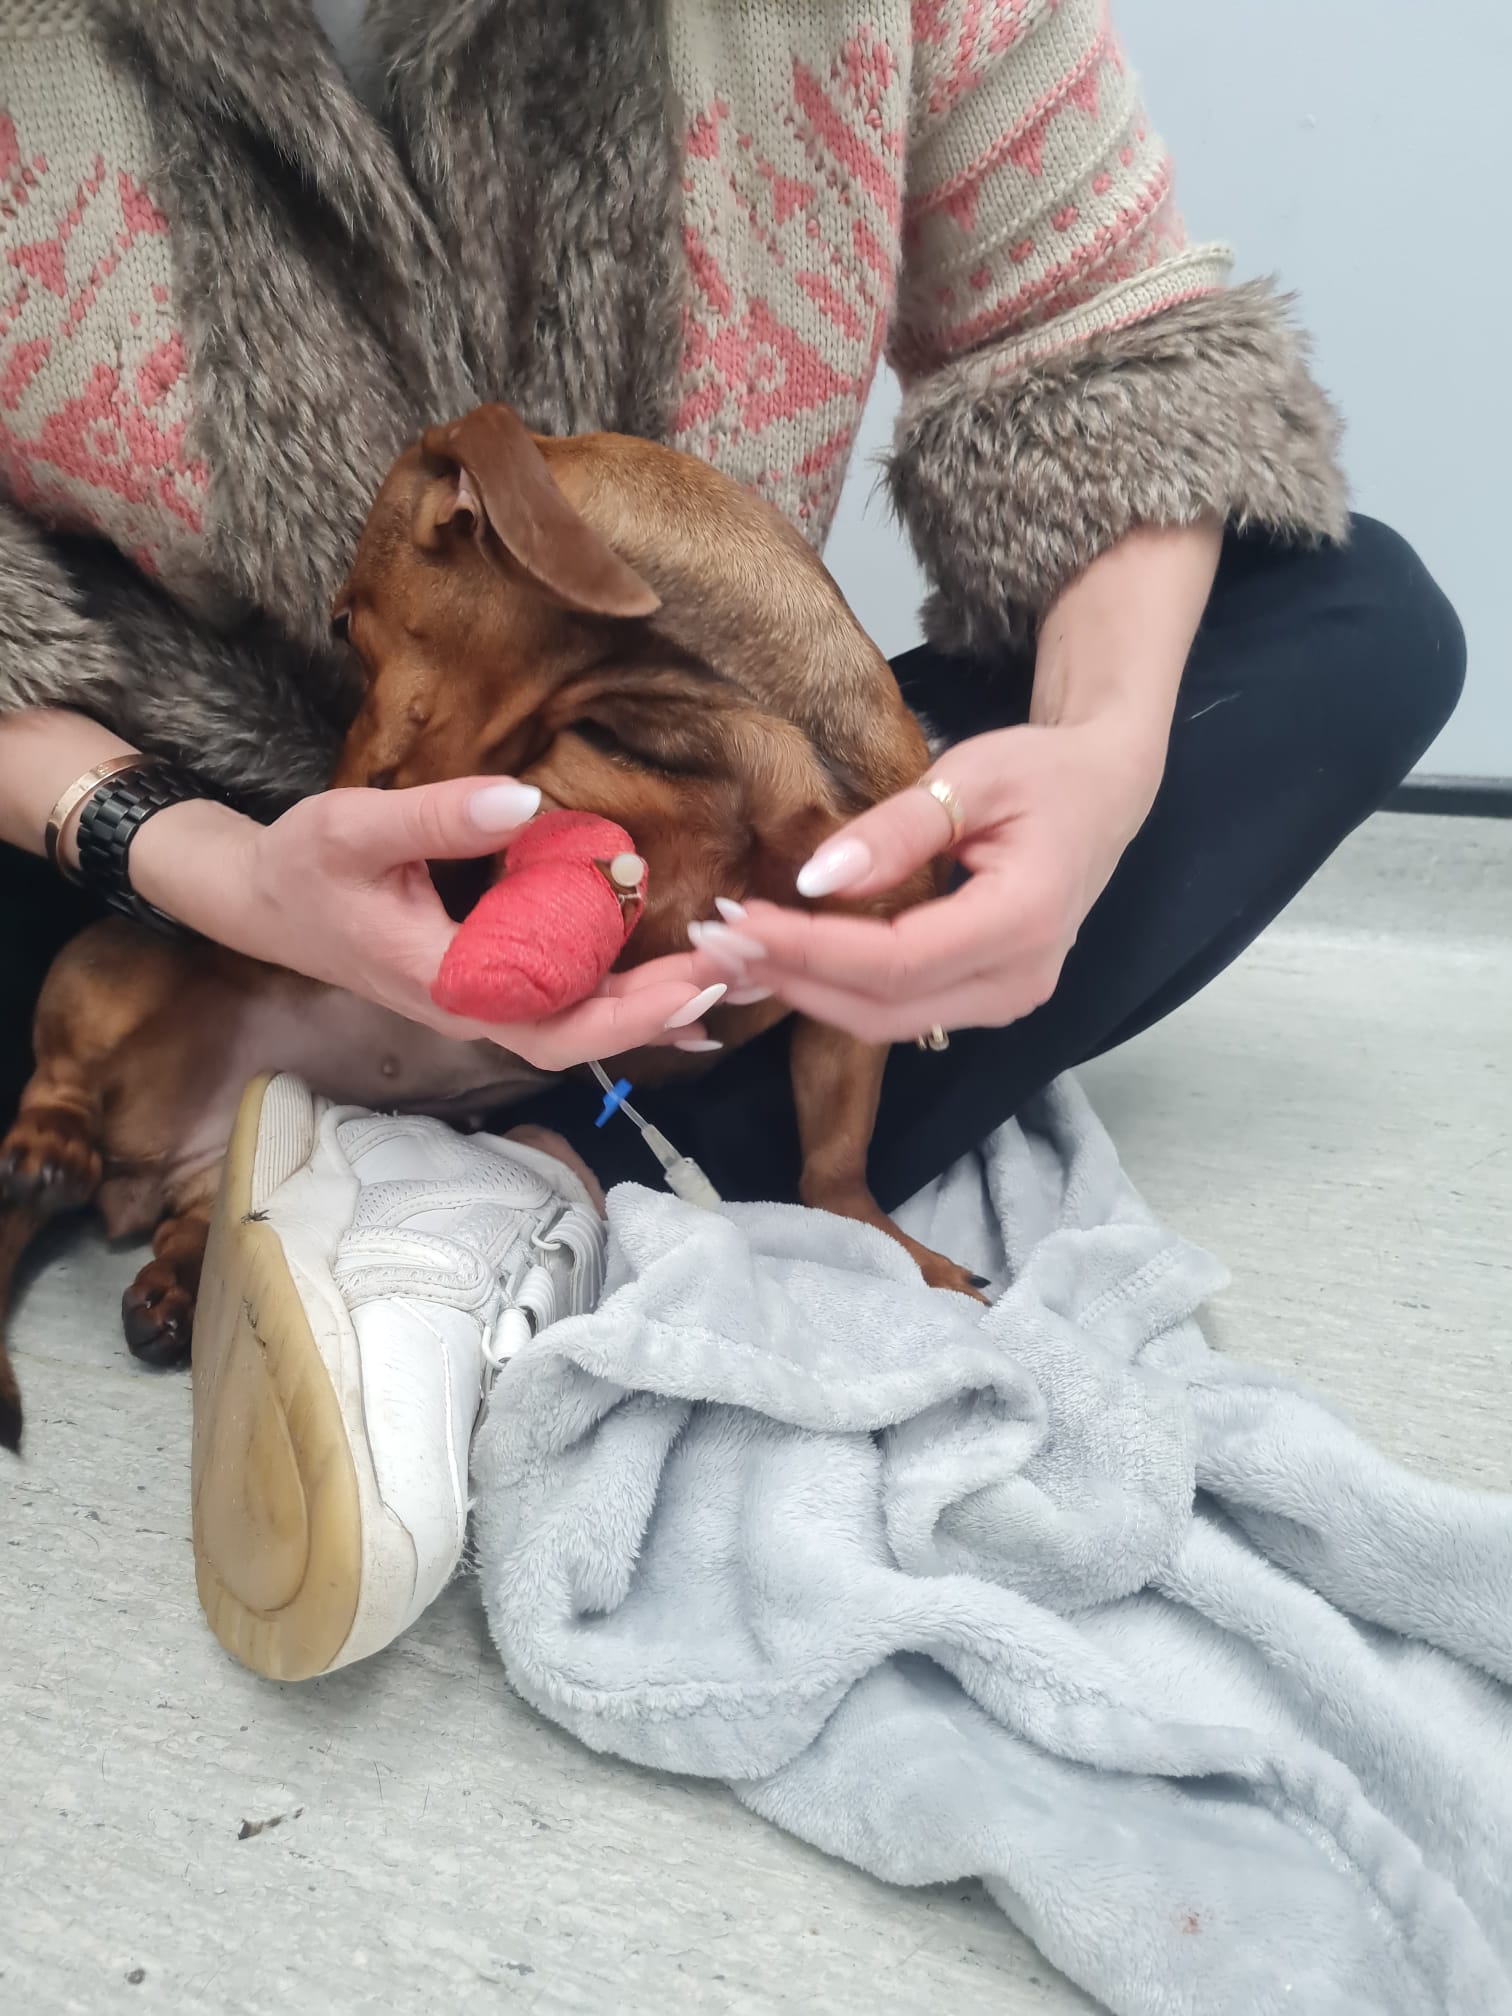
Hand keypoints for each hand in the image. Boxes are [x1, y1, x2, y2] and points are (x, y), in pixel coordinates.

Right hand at [129, 777, 726, 1067]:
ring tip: (728, 973)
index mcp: (447, 982)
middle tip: (741, 974)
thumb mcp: (355, 827)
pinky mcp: (485, 980)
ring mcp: (479, 999)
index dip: (631, 1013)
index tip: (697, 984)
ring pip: (576, 1024)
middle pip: (581, 1037)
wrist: (261, 898)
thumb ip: (437, 816)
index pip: (554, 1022)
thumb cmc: (304, 866)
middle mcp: (471, 1006)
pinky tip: (672, 974)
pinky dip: (620, 990)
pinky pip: (563, 999)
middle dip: (662, 1014)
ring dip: (649, 1005)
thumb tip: (523, 799)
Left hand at [686, 721, 1164, 1043]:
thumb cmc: (1044, 773)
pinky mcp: (987, 1001)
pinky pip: (901, 1012)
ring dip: (805, 993)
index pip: (898, 959)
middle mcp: (1020, 980)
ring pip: (887, 1022)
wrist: (1104, 795)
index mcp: (1024, 919)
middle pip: (885, 1006)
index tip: (740, 920)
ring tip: (733, 953)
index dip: (812, 949)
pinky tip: (782, 963)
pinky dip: (835, 993)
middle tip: (714, 943)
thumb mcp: (972, 775)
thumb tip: (816, 880)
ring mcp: (1007, 1000)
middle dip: (792, 979)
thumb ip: (897, 830)